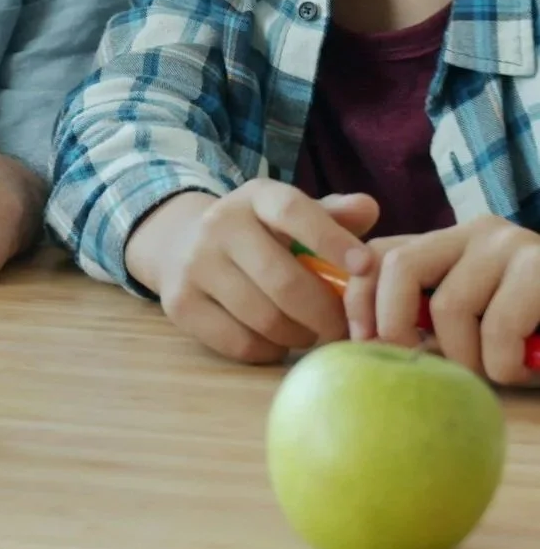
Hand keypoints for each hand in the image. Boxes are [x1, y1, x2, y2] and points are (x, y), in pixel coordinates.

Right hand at [125, 181, 377, 364]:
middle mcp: (218, 225)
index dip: (331, 239)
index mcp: (254, 197)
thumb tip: (369, 208)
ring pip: (265, 319)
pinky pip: (241, 343)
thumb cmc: (258, 235)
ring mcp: (194, 264)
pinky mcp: (180, 303)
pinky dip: (269, 350)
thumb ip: (331, 215)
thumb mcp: (289, 216)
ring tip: (308, 331)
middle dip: (326, 314)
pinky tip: (274, 339)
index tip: (365, 268)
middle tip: (344, 328)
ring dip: (300, 335)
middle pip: (284, 282)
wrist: (180, 244)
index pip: (293, 211)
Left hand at [344, 216, 539, 385]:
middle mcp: (476, 232)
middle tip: (418, 364)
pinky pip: (499, 326)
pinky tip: (528, 367)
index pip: (378, 253)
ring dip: (469, 359)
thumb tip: (366, 338)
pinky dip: (505, 363)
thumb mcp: (475, 322)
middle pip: (400, 266)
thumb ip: (430, 317)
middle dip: (396, 323)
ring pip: (450, 307)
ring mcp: (513, 246)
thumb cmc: (538, 335)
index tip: (361, 342)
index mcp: (450, 243)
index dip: (358, 296)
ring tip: (500, 371)